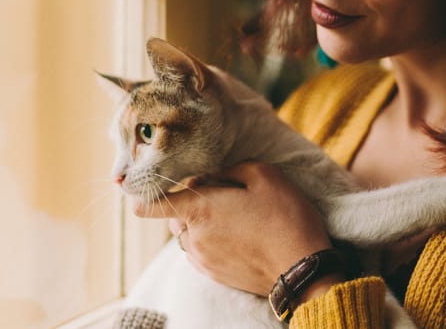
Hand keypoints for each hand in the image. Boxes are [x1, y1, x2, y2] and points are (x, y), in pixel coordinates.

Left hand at [134, 160, 333, 295]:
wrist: (302, 268)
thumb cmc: (285, 217)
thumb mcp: (263, 174)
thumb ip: (229, 169)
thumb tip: (210, 176)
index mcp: (199, 209)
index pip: (150, 207)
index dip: (143, 196)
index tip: (145, 190)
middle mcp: (194, 237)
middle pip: (174, 217)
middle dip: (190, 205)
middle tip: (224, 196)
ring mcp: (203, 260)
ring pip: (189, 235)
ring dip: (203, 224)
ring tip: (237, 218)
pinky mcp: (216, 275)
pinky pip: (202, 252)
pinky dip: (213, 242)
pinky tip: (240, 236)